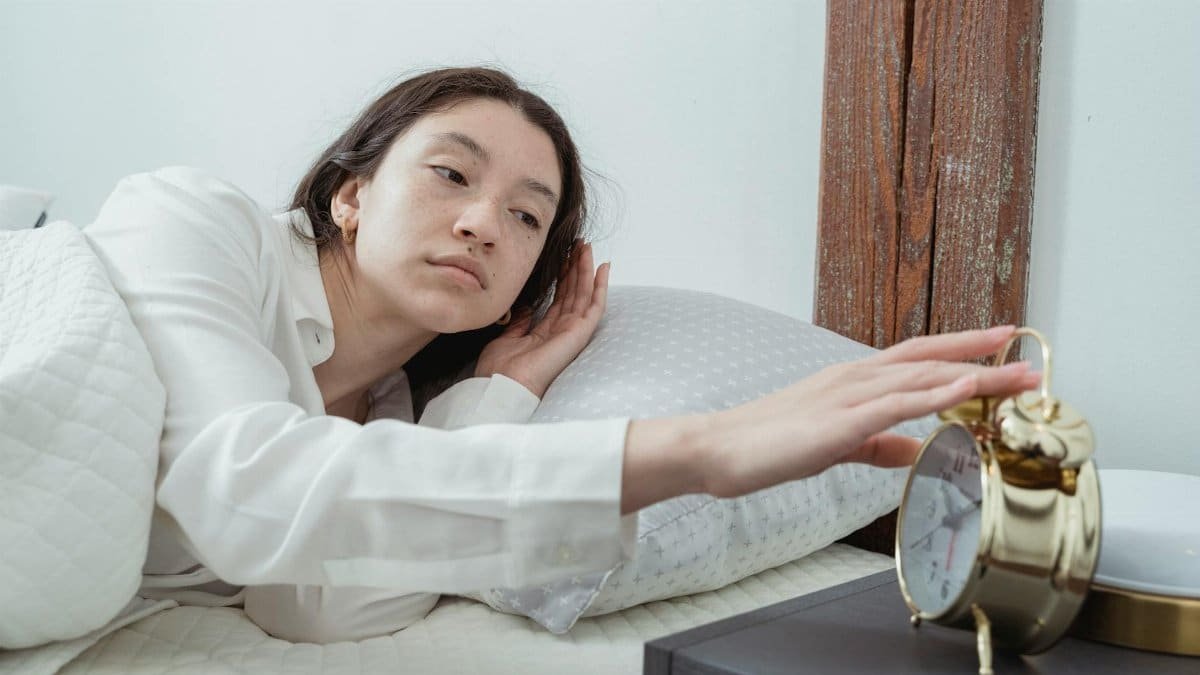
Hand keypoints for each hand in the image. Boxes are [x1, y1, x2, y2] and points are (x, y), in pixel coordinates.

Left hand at [474, 240, 609, 397]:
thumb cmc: (500, 370)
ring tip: (587, 247)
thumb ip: (521, 321)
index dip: (562, 276)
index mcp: (545, 333)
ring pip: (584, 294)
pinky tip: (602, 267)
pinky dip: (601, 286)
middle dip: (576, 267)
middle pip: (573, 293)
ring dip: (587, 269)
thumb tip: (528, 305)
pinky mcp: (579, 334)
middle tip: (577, 244)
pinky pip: (595, 306)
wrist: (502, 386)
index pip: (559, 299)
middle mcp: (561, 331)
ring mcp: (572, 332)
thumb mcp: (507, 337)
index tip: (562, 256)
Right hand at [695, 325, 1040, 498]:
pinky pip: (893, 404)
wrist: (717, 448)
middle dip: (984, 358)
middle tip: (1032, 359)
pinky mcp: (837, 421)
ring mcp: (846, 396)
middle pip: (930, 360)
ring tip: (1017, 374)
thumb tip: (916, 448)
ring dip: (974, 373)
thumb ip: (877, 444)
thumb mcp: (834, 444)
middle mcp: (854, 378)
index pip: (918, 358)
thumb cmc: (766, 445)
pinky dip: (933, 392)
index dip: (962, 350)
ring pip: (921, 376)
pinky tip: (964, 387)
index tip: (1001, 345)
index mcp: (852, 381)